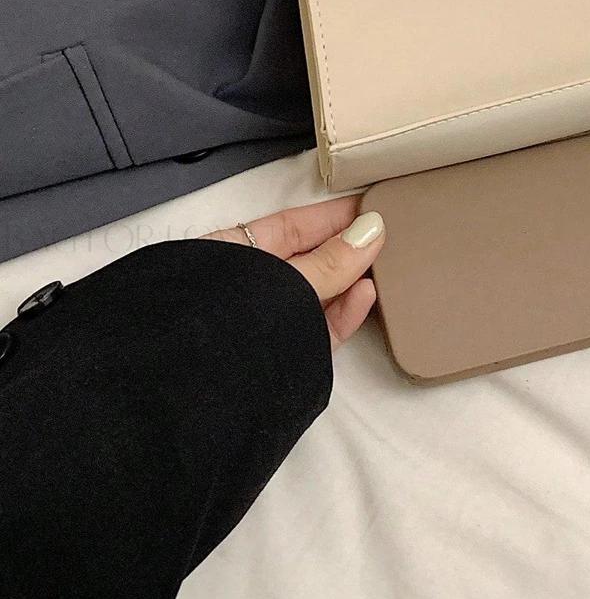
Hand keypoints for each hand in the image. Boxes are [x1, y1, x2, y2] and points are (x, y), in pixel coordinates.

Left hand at [205, 197, 384, 347]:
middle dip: (348, 247)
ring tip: (385, 262)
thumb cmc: (222, 322)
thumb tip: (370, 232)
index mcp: (232, 255)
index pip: (290, 226)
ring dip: (351, 279)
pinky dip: (344, 312)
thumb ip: (328, 261)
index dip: (331, 215)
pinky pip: (320, 327)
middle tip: (389, 233)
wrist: (191, 393)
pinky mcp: (285, 356)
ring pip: (319, 295)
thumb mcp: (283, 281)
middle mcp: (249, 288)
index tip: (369, 205)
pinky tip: (366, 294)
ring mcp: (267, 324)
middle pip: (309, 260)